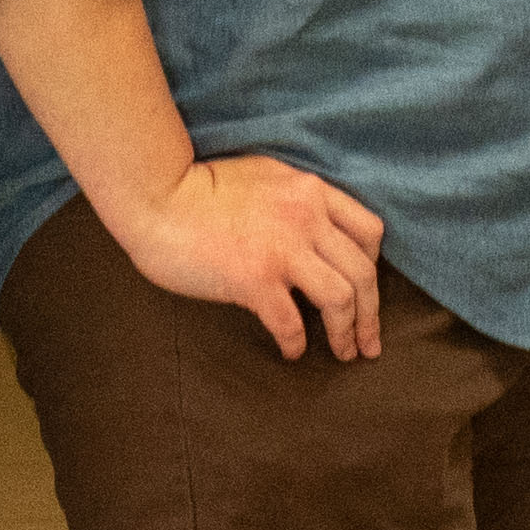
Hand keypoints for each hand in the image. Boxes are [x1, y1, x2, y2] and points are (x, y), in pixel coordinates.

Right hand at [116, 150, 390, 359]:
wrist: (157, 195)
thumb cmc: (198, 187)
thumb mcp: (264, 176)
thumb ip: (294, 200)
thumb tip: (313, 231)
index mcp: (310, 191)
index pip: (369, 230)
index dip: (373, 266)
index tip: (365, 290)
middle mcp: (306, 217)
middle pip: (363, 272)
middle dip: (372, 314)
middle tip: (369, 343)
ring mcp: (282, 250)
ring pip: (341, 299)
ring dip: (347, 333)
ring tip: (343, 354)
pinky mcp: (255, 279)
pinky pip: (292, 322)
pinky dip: (297, 344)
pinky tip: (291, 352)